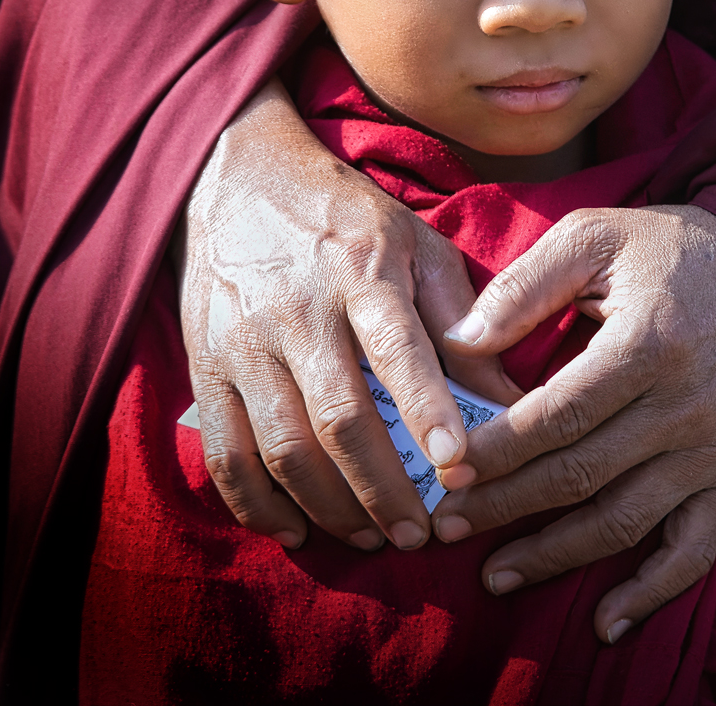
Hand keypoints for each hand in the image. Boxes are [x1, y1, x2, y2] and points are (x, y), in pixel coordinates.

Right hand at [176, 76, 519, 553]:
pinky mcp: (204, 365)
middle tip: (420, 535)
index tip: (458, 465)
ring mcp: (244, 340)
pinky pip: (225, 453)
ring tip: (372, 538)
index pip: (397, 348)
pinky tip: (295, 530)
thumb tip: (512, 399)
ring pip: (284, 447)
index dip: (428, 412)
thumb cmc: (347, 217)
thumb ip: (463, 319)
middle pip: (340, 418)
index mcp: (362, 269)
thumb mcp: (417, 243)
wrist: (240, 178)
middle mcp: (299, 308)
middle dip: (384, 490)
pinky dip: (257, 504)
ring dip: (330, 508)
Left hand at [430, 205, 715, 641]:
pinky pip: (693, 548)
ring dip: (556, 555)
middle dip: (508, 505)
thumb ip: (525, 286)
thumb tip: (458, 344)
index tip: (446, 470)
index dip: (499, 449)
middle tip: (448, 524)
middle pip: (582, 474)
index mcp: (647, 345)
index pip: (559, 415)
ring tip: (495, 573)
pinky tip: (604, 620)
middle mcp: (684, 408)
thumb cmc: (666, 247)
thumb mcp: (592, 236)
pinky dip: (651, 593)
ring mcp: (711, 448)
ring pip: (625, 520)